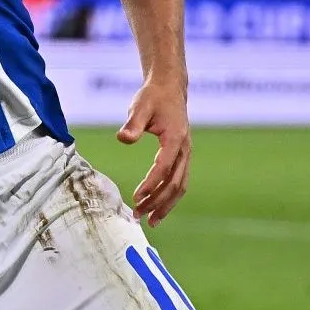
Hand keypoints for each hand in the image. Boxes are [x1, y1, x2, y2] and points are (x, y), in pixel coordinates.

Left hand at [115, 75, 191, 223]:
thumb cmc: (152, 97)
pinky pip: (179, 181)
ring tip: (150, 221)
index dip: (151, 184)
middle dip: (157, 202)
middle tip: (139, 215)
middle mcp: (184, 149)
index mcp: (175, 138)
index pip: (164, 167)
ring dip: (165, 205)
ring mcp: (186, 154)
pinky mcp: (182, 157)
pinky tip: (157, 208)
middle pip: (175, 183)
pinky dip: (169, 197)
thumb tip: (123, 139)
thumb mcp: (139, 107)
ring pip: (180, 186)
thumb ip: (132, 124)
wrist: (169, 89)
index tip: (136, 197)